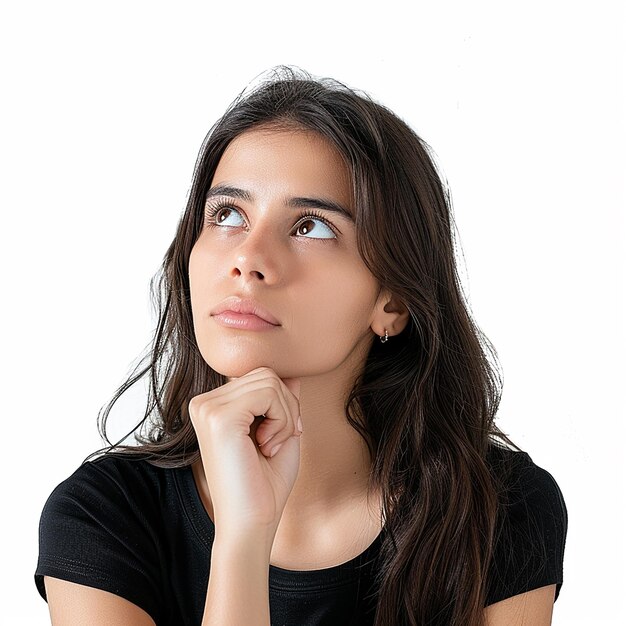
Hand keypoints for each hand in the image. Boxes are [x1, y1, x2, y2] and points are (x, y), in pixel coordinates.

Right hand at [188, 367, 301, 534]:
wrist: (251, 525)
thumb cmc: (264, 485)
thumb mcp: (280, 432)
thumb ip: (282, 400)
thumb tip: (292, 372)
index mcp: (213, 406)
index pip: (260, 376)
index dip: (283, 401)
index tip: (285, 433)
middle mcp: (204, 402)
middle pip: (266, 374)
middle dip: (287, 407)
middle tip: (278, 442)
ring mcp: (208, 408)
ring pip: (270, 381)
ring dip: (285, 416)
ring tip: (270, 446)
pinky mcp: (219, 417)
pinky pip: (269, 393)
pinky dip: (282, 420)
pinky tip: (267, 446)